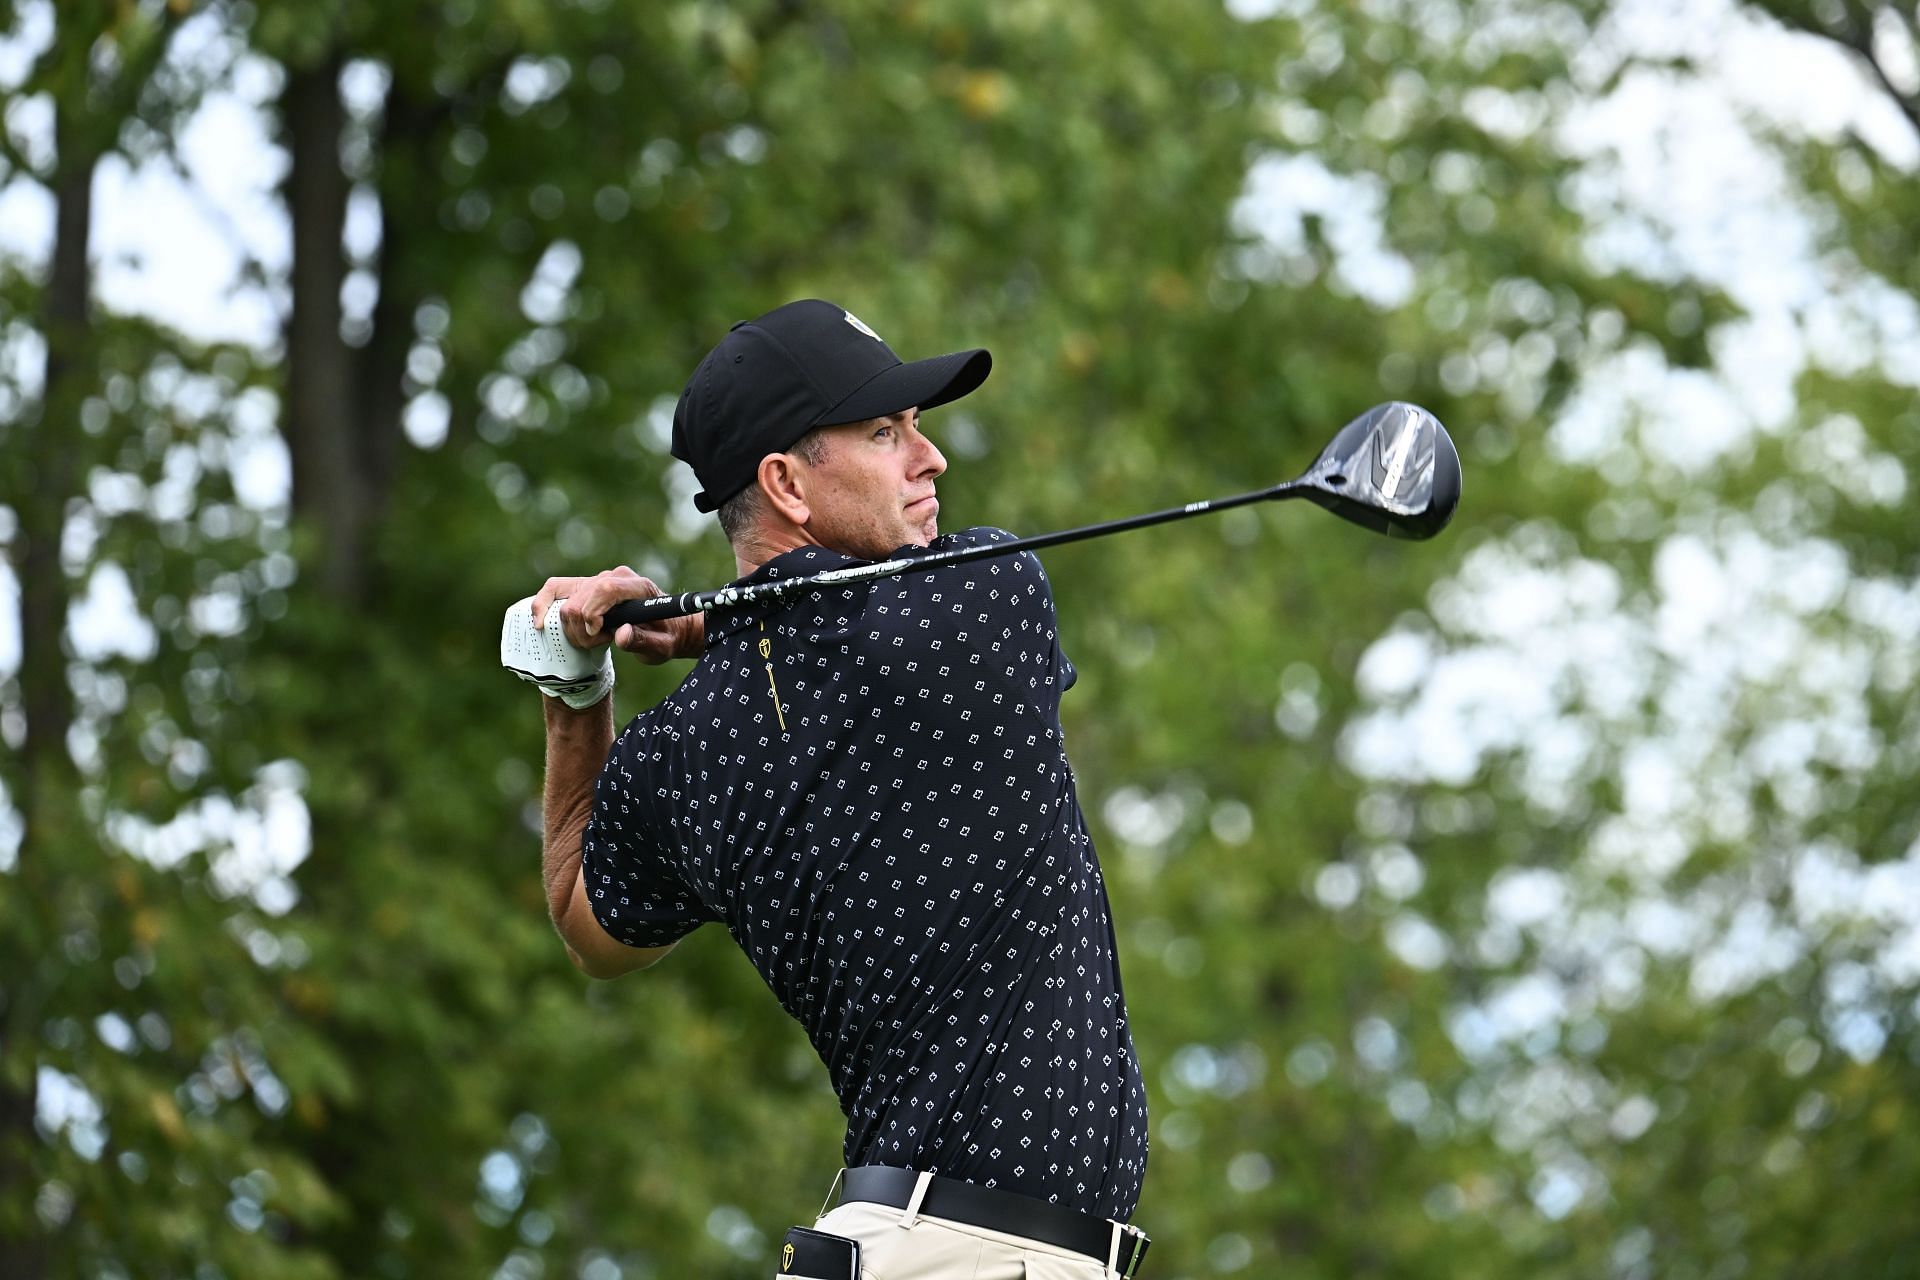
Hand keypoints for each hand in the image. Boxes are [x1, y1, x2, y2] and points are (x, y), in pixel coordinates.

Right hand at [529, 567, 702, 665]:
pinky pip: (554, 588)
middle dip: (583, 628)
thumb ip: (643, 642)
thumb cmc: (665, 636)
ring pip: (565, 599)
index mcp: (639, 586)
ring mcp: (598, 579)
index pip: (606, 588)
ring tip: (594, 637)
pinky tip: (540, 623)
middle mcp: (616, 576)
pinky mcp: (584, 586)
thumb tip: (622, 634)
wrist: (665, 626)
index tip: (598, 633)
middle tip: (602, 641)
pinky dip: (543, 604)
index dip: (594, 612)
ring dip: (572, 626)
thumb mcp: (662, 646)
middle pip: (581, 599)